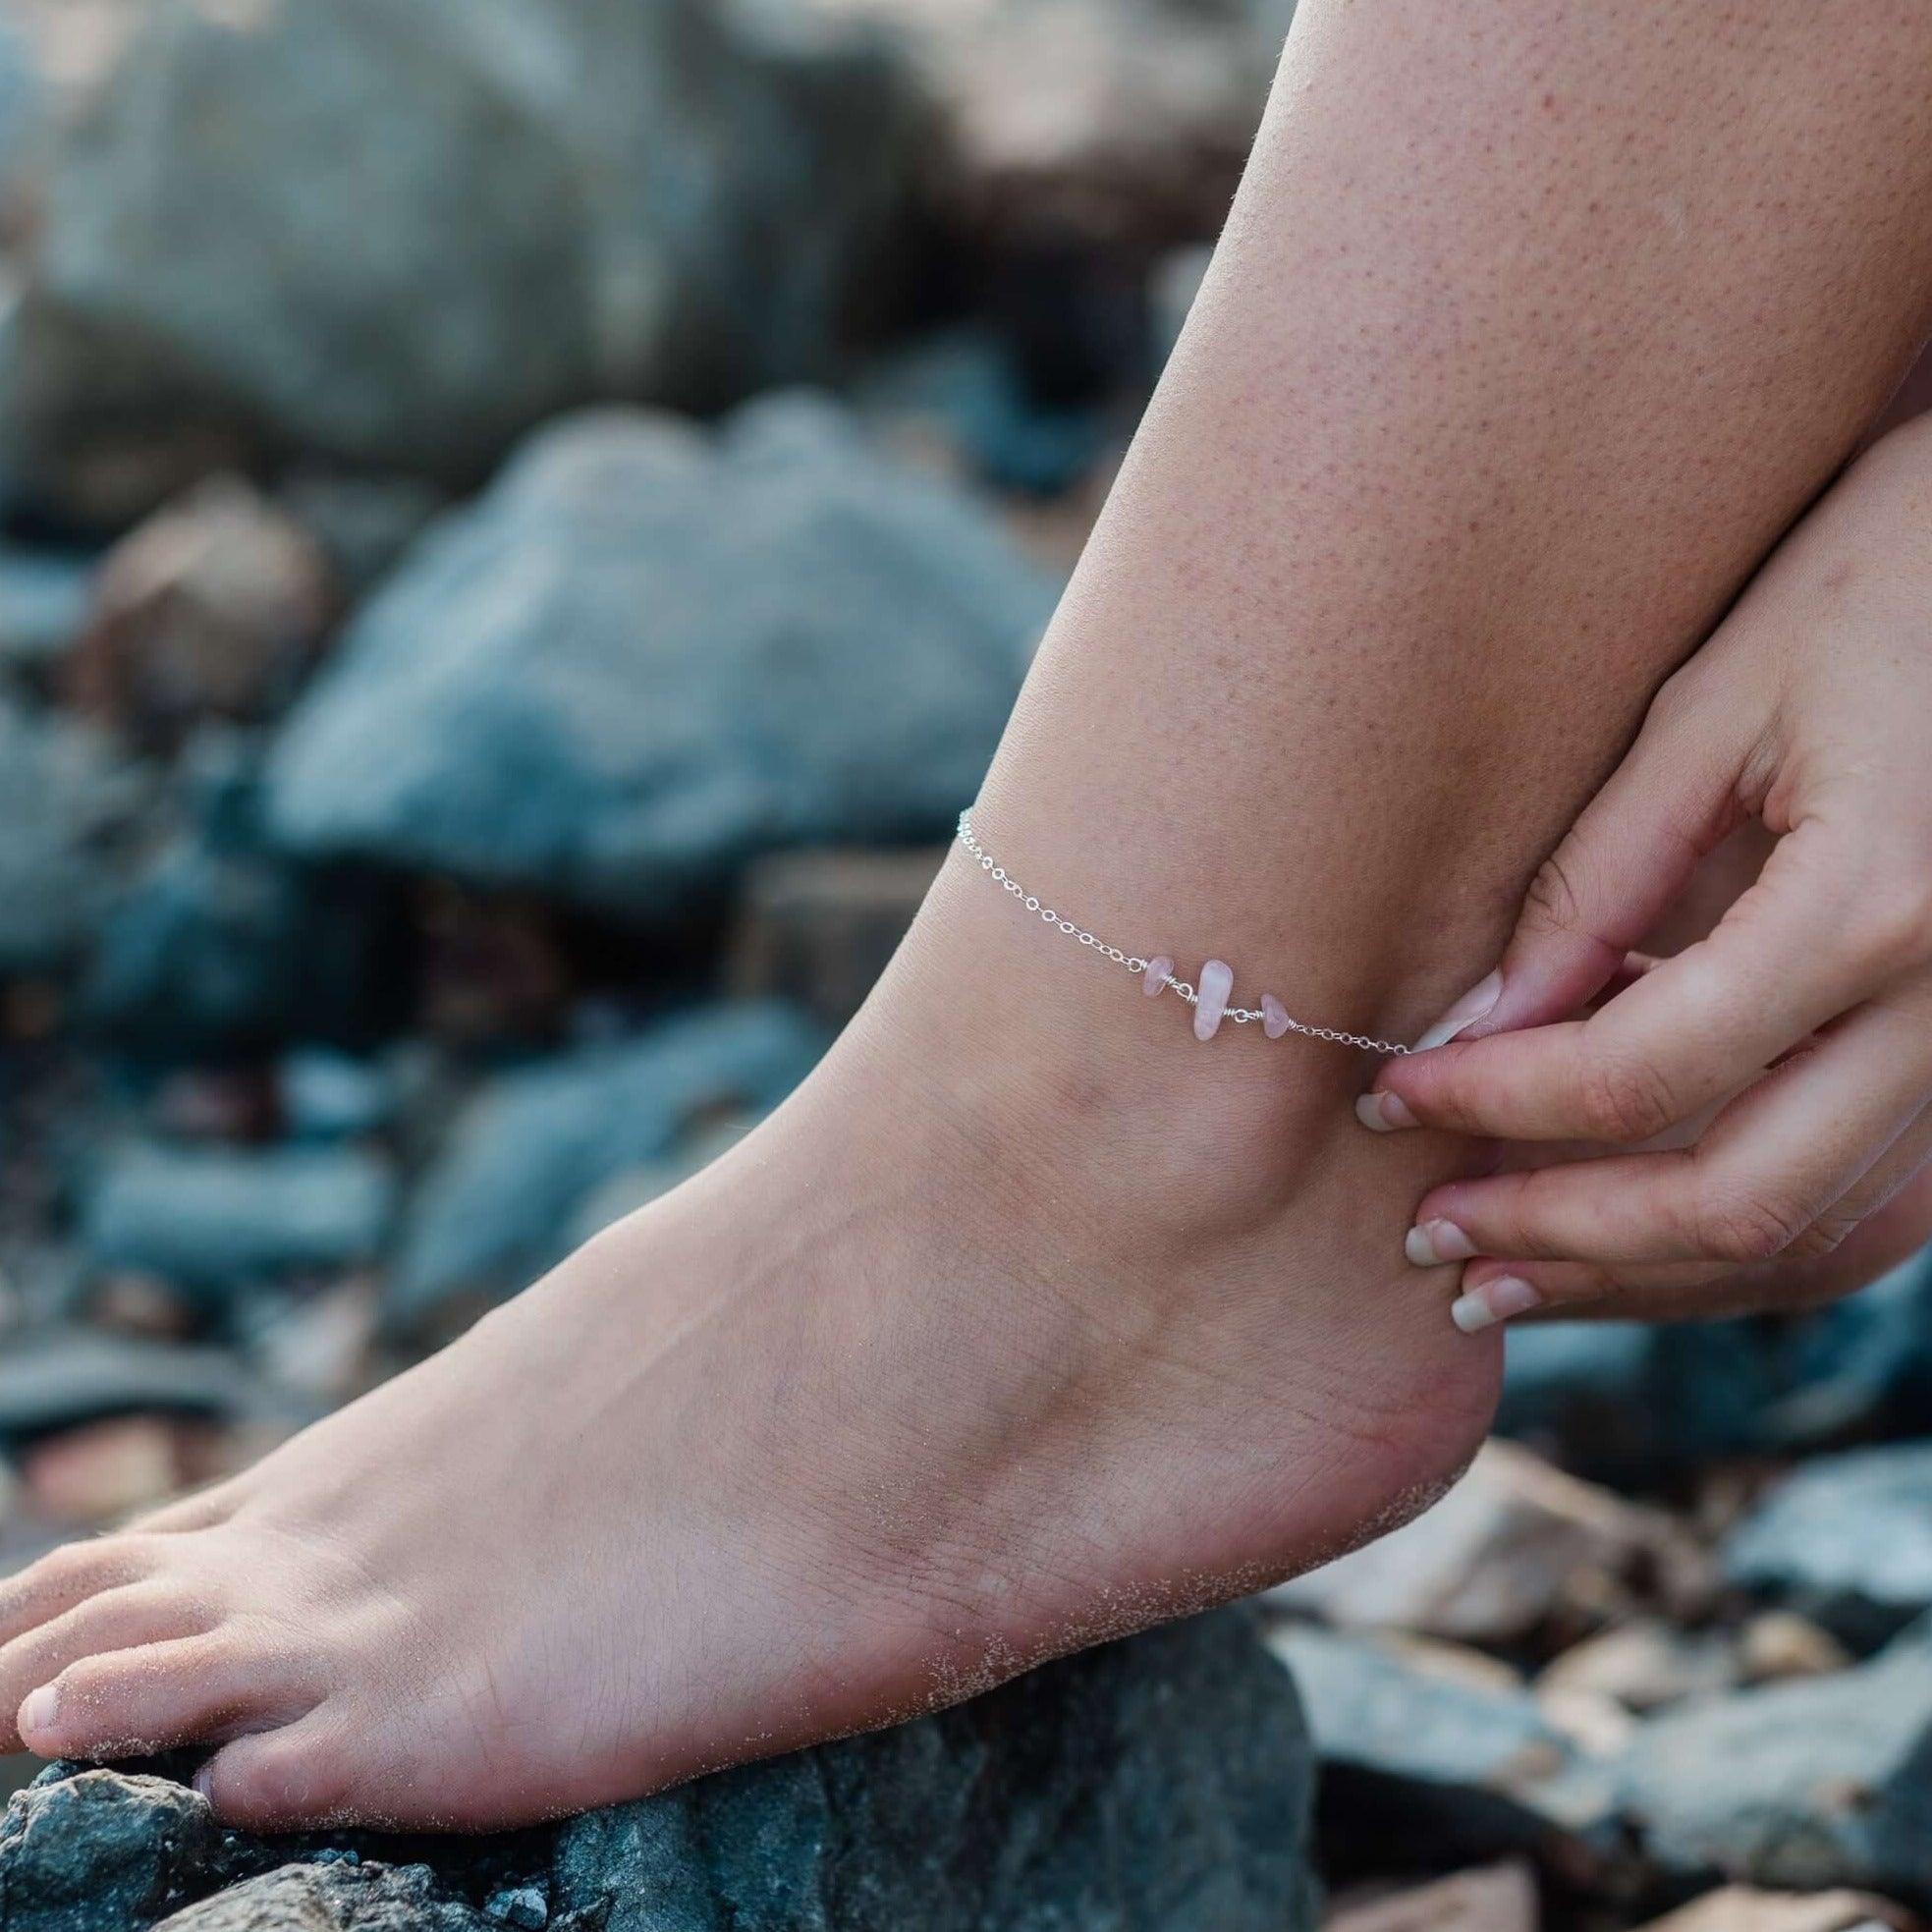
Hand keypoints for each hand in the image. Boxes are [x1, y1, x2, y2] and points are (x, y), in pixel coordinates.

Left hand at [1357, 420, 1931, 1329]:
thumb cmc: (1880, 586)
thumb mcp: (1712, 711)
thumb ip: (1593, 888)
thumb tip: (1473, 1029)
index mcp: (1874, 906)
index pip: (1635, 1073)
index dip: (1490, 1105)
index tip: (1387, 1100)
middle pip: (1734, 1201)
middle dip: (1560, 1238)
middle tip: (1427, 1238)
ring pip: (1814, 1239)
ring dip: (1649, 1279)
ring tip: (1509, 1279)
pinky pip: (1873, 1211)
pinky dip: (1745, 1247)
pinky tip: (1637, 1244)